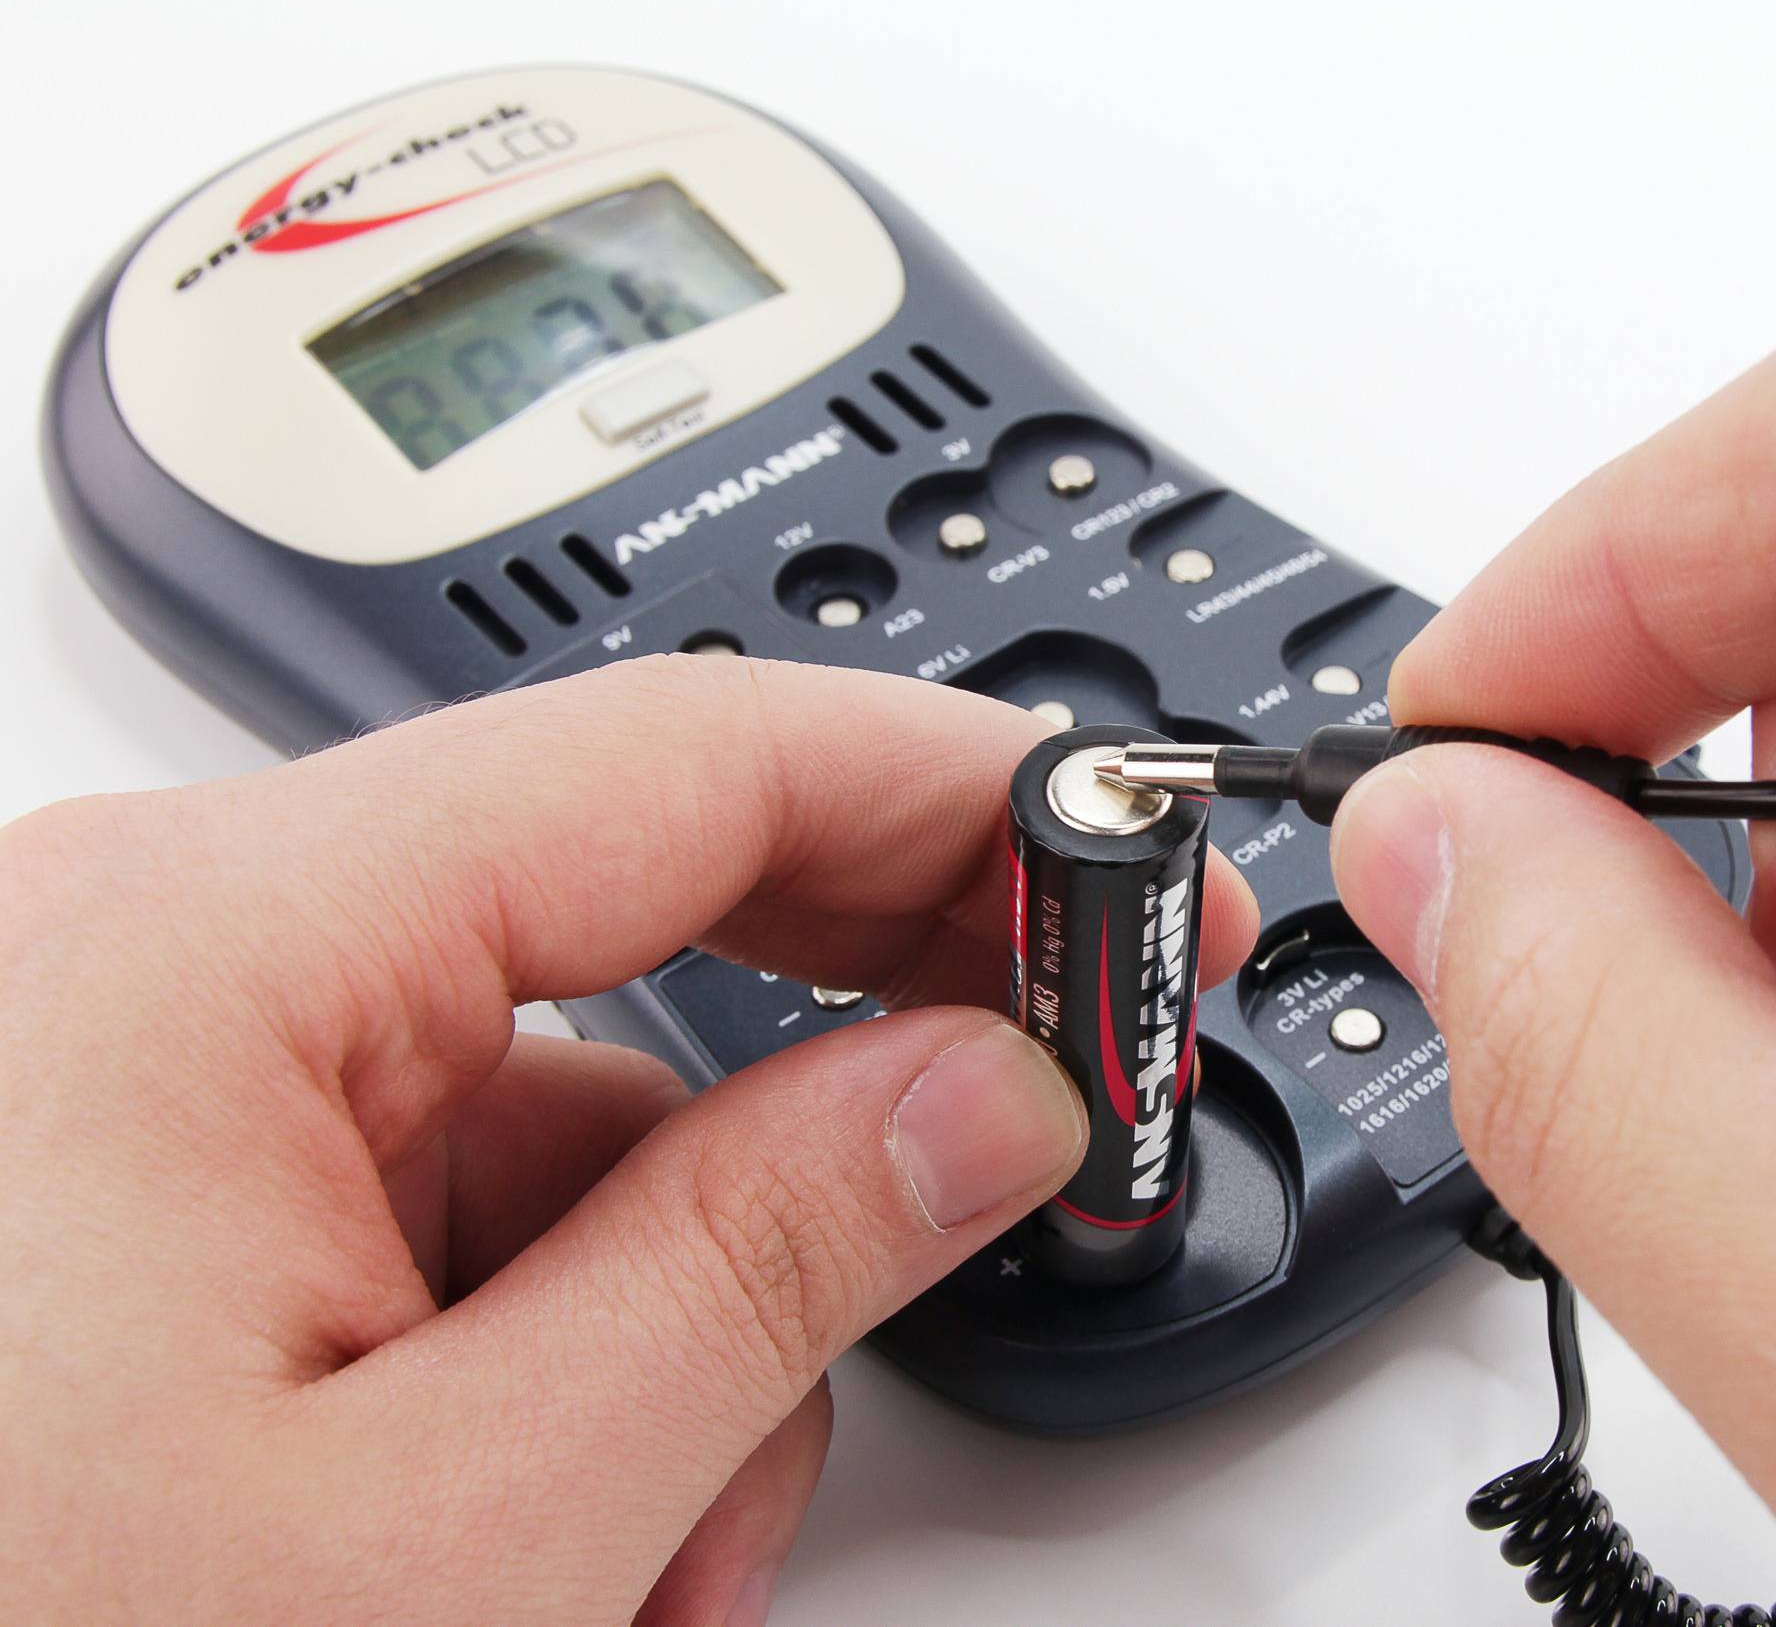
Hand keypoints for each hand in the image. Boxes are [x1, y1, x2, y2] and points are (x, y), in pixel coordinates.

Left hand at [0, 657, 1253, 1625]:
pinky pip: (417, 1227)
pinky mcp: (110, 1220)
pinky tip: (527, 1565)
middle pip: (625, 936)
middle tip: (1020, 1155)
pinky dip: (525, 1377)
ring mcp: (114, 1098)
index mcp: (194, 957)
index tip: (1137, 861)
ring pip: (536, 1139)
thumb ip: (760, 1268)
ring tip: (637, 1578)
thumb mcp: (453, 1534)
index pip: (691, 758)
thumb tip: (978, 1092)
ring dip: (660, 1338)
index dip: (964, 794)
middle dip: (826, 1101)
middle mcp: (134, 972)